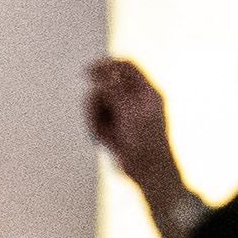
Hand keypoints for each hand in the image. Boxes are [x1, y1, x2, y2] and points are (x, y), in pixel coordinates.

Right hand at [80, 58, 179, 201]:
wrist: (149, 172)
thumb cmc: (144, 139)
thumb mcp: (127, 108)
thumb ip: (112, 89)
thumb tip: (97, 74)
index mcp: (147, 91)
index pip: (126, 66)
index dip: (106, 65)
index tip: (88, 73)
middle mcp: (136, 101)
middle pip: (107, 86)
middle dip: (97, 98)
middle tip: (93, 110)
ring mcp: (125, 116)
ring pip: (100, 105)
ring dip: (95, 116)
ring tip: (102, 133)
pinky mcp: (116, 131)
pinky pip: (98, 122)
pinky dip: (96, 129)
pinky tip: (103, 140)